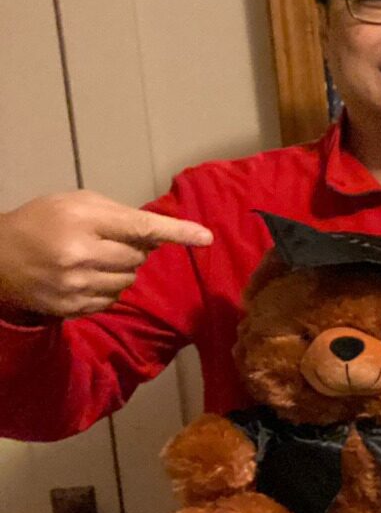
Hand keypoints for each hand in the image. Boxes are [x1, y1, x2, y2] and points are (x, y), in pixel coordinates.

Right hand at [0, 191, 211, 317]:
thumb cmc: (41, 222)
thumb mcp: (75, 204)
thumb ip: (119, 216)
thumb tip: (159, 236)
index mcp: (82, 222)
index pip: (141, 227)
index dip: (177, 232)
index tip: (206, 237)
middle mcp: (80, 255)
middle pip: (139, 257)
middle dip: (133, 250)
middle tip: (106, 242)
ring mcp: (76, 285)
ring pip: (129, 281)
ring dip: (121, 270)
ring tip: (92, 259)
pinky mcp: (72, 307)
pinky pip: (112, 300)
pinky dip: (107, 289)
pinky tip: (84, 278)